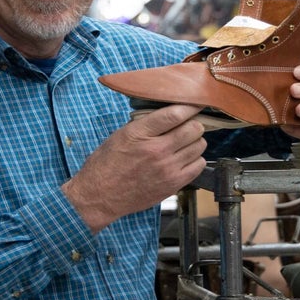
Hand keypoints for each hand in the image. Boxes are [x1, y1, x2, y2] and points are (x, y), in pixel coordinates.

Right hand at [63, 104, 206, 231]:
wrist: (100, 196)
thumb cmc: (107, 164)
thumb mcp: (121, 134)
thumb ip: (146, 123)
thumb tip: (170, 113)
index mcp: (140, 133)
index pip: (175, 114)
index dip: (190, 106)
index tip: (195, 103)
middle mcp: (156, 150)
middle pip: (194, 129)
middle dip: (194, 123)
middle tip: (189, 124)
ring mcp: (167, 169)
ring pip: (199, 146)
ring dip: (195, 141)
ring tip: (185, 142)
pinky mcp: (173, 184)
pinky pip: (198, 165)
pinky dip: (195, 158)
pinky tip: (185, 158)